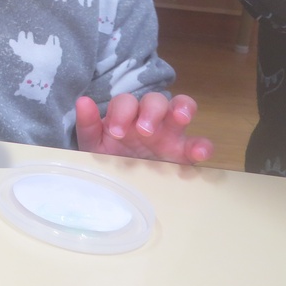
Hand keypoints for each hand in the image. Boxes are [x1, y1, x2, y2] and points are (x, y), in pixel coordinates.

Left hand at [74, 92, 212, 163]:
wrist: (120, 185)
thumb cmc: (108, 158)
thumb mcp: (94, 144)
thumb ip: (88, 124)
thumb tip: (82, 101)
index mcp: (126, 115)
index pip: (127, 102)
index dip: (123, 112)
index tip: (116, 132)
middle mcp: (150, 119)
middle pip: (156, 100)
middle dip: (152, 110)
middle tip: (144, 131)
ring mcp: (170, 134)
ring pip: (182, 108)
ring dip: (183, 109)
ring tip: (180, 118)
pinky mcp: (185, 153)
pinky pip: (200, 143)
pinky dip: (203, 145)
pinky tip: (198, 154)